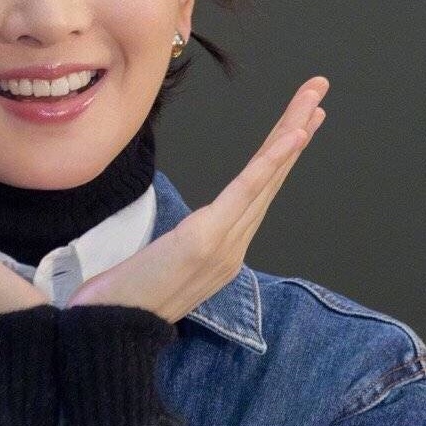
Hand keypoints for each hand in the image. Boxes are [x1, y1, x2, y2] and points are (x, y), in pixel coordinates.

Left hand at [64, 77, 329, 320]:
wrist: (108, 333)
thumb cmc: (124, 301)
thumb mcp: (160, 267)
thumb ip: (181, 247)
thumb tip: (183, 233)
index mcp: (224, 252)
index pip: (258, 193)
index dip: (281, 155)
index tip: (299, 123)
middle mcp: (234, 248)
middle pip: (271, 179)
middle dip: (296, 131)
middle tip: (318, 91)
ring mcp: (224, 245)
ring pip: (266, 178)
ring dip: (291, 133)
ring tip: (313, 100)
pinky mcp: (207, 239)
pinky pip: (247, 193)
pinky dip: (273, 161)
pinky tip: (293, 135)